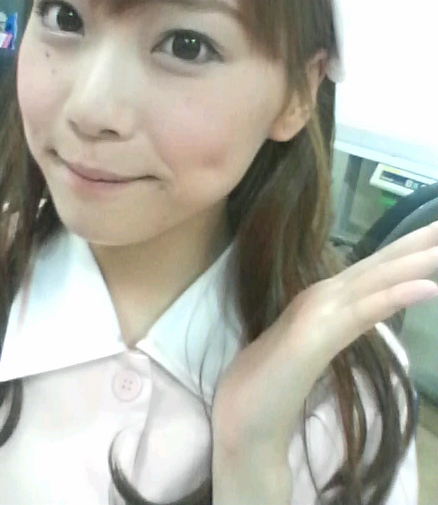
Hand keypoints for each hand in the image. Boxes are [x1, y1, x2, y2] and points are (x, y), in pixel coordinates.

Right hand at [212, 221, 437, 455]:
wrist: (242, 426)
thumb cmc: (272, 388)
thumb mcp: (310, 352)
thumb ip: (331, 329)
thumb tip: (358, 313)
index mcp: (324, 303)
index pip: (371, 273)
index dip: (403, 252)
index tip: (433, 236)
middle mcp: (322, 301)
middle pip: (376, 267)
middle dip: (413, 244)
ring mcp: (317, 317)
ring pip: (372, 283)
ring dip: (410, 262)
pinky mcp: (313, 339)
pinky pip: (362, 314)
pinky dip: (394, 296)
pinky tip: (427, 288)